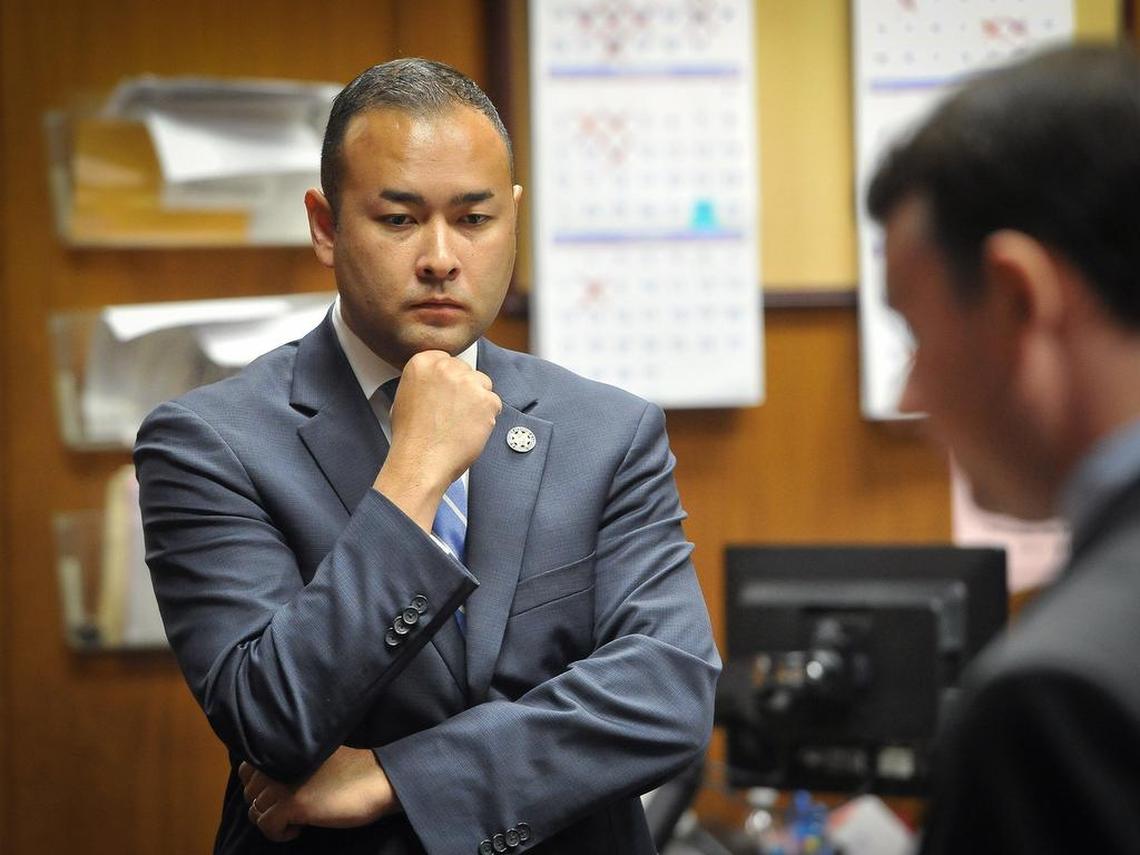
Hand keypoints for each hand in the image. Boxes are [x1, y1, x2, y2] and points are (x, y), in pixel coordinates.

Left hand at [238, 746, 397, 841]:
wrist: (378, 780)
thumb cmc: (354, 771)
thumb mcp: (317, 762)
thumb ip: (292, 765)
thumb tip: (268, 783)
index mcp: (287, 750)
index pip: (248, 769)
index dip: (259, 786)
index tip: (278, 794)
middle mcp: (280, 763)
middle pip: (249, 792)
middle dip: (265, 805)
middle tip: (288, 810)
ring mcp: (283, 783)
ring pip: (256, 810)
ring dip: (272, 820)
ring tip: (295, 819)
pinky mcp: (292, 803)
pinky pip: (267, 826)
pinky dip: (279, 834)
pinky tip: (300, 829)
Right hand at [374, 350, 500, 530]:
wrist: (421, 461)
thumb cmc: (412, 437)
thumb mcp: (405, 396)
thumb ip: (425, 381)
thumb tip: (439, 382)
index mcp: (423, 363)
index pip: (447, 360)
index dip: (450, 379)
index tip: (447, 392)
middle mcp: (446, 368)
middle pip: (467, 371)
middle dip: (465, 389)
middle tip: (454, 412)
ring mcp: (468, 383)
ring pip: (483, 385)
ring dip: (478, 401)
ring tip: (461, 423)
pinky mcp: (486, 399)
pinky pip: (494, 404)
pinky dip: (487, 418)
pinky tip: (469, 430)